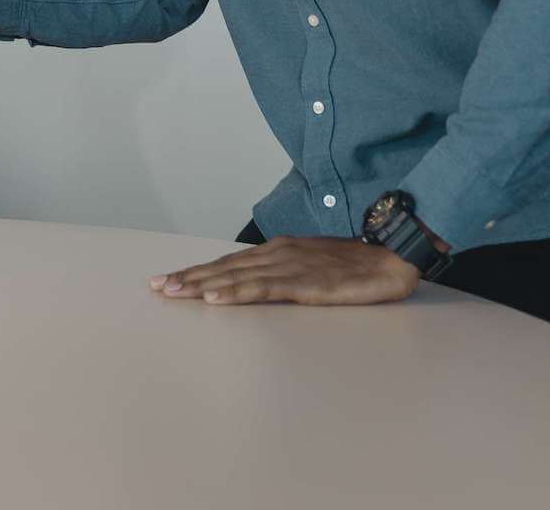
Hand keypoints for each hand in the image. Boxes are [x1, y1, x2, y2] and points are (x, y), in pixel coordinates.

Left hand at [148, 236, 420, 305]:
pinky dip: (236, 293)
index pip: (228, 264)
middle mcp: (276, 254)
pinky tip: (216, 298)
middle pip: (224, 268)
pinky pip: (264, 289)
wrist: (392, 254)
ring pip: (236, 277)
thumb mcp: (311, 267)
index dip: (197, 272)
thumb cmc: (355, 265)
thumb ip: (284, 274)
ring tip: (174, 292)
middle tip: (157, 287)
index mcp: (278, 252)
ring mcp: (289, 267)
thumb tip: (257, 284)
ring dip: (202, 285)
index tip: (169, 280)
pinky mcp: (304, 283)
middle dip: (188, 278)